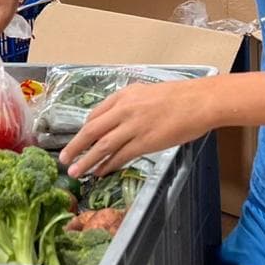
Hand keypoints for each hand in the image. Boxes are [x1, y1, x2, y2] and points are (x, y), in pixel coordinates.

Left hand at [59, 78, 214, 177]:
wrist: (200, 101)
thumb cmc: (180, 97)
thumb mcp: (147, 93)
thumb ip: (130, 105)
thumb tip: (118, 119)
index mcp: (124, 96)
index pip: (95, 114)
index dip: (84, 130)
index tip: (78, 140)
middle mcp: (124, 109)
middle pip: (91, 130)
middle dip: (75, 146)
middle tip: (64, 158)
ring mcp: (133, 126)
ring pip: (102, 145)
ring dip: (86, 160)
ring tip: (76, 171)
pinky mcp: (145, 142)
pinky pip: (121, 156)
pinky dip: (108, 165)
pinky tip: (101, 172)